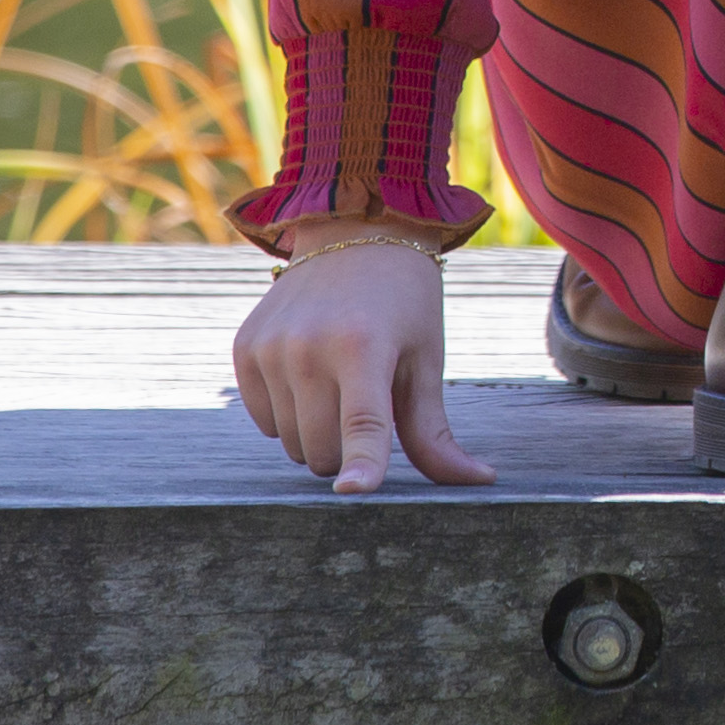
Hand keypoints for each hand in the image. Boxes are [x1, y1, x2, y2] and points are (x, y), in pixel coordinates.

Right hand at [231, 230, 495, 493]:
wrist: (354, 233)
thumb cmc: (403, 304)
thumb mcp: (425, 360)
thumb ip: (436, 431)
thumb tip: (480, 480)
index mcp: (364, 347)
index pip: (363, 422)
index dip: (362, 462)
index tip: (354, 491)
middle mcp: (309, 347)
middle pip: (322, 450)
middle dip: (348, 449)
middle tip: (369, 404)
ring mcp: (270, 348)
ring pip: (291, 443)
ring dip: (317, 433)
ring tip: (340, 381)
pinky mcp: (244, 348)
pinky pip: (264, 421)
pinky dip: (288, 415)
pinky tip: (309, 374)